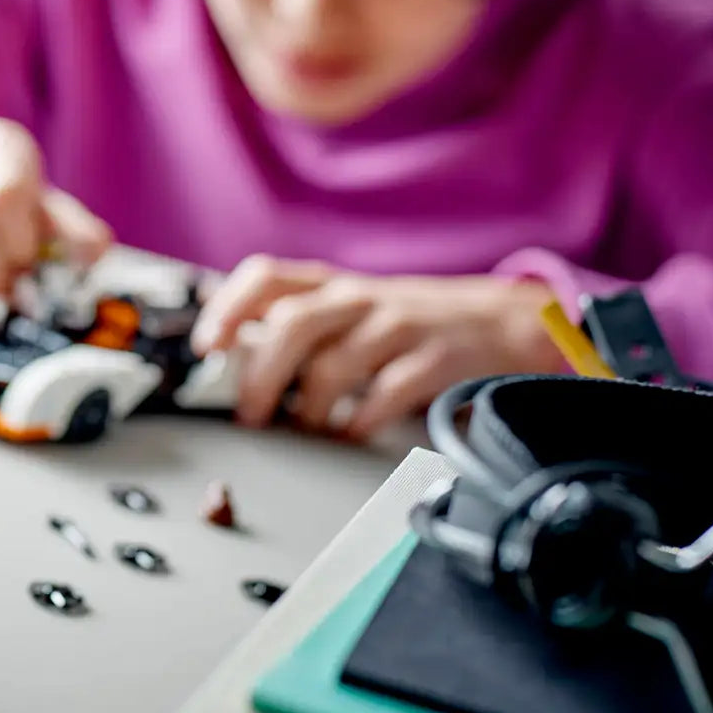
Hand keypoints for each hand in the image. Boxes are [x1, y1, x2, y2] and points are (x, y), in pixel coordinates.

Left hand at [190, 256, 565, 436]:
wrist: (503, 322)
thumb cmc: (407, 325)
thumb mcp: (349, 313)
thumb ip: (296, 330)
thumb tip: (230, 362)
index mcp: (330, 287)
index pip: (266, 278)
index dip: (229, 308)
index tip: (209, 347)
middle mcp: (359, 299)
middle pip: (293, 325)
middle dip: (261, 376)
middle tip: (250, 415)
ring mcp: (400, 325)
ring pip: (333, 364)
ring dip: (307, 408)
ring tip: (303, 430)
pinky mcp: (438, 357)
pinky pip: (388, 392)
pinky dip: (360, 420)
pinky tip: (351, 435)